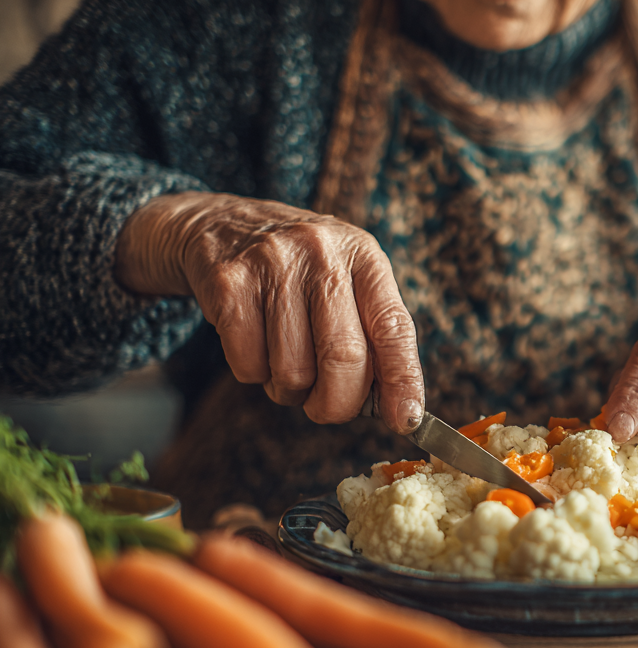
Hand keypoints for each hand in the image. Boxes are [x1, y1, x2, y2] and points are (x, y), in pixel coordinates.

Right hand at [113, 192, 424, 432]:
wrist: (223, 227)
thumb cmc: (300, 272)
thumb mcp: (347, 282)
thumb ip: (373, 335)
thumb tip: (395, 407)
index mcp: (364, 257)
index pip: (394, 328)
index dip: (403, 381)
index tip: (405, 420)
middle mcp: (323, 254)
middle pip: (343, 359)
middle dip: (337, 403)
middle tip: (326, 407)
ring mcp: (273, 265)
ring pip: (293, 372)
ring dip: (290, 389)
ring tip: (285, 362)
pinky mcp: (229, 284)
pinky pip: (249, 365)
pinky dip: (253, 374)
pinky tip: (255, 345)